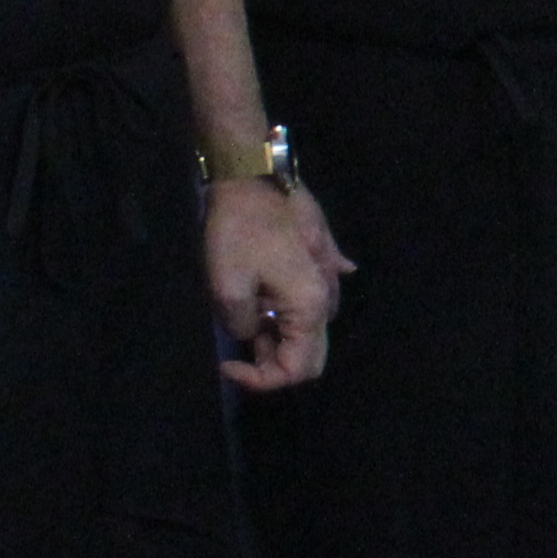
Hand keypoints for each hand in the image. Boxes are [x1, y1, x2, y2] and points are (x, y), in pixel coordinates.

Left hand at [205, 177, 347, 395]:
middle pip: (311, 352)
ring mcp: (328, 274)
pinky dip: (289, 310)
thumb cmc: (238, 232)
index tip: (229, 364)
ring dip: (278, 335)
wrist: (251, 178)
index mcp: (309, 306)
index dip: (262, 379)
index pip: (300, 368)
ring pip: (309, 326)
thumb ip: (245, 325)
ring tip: (246, 318)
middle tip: (237, 346)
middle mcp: (327, 296)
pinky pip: (314, 295)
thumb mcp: (227, 288)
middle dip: (273, 361)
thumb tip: (252, 333)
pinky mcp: (322, 256)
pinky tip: (269, 300)